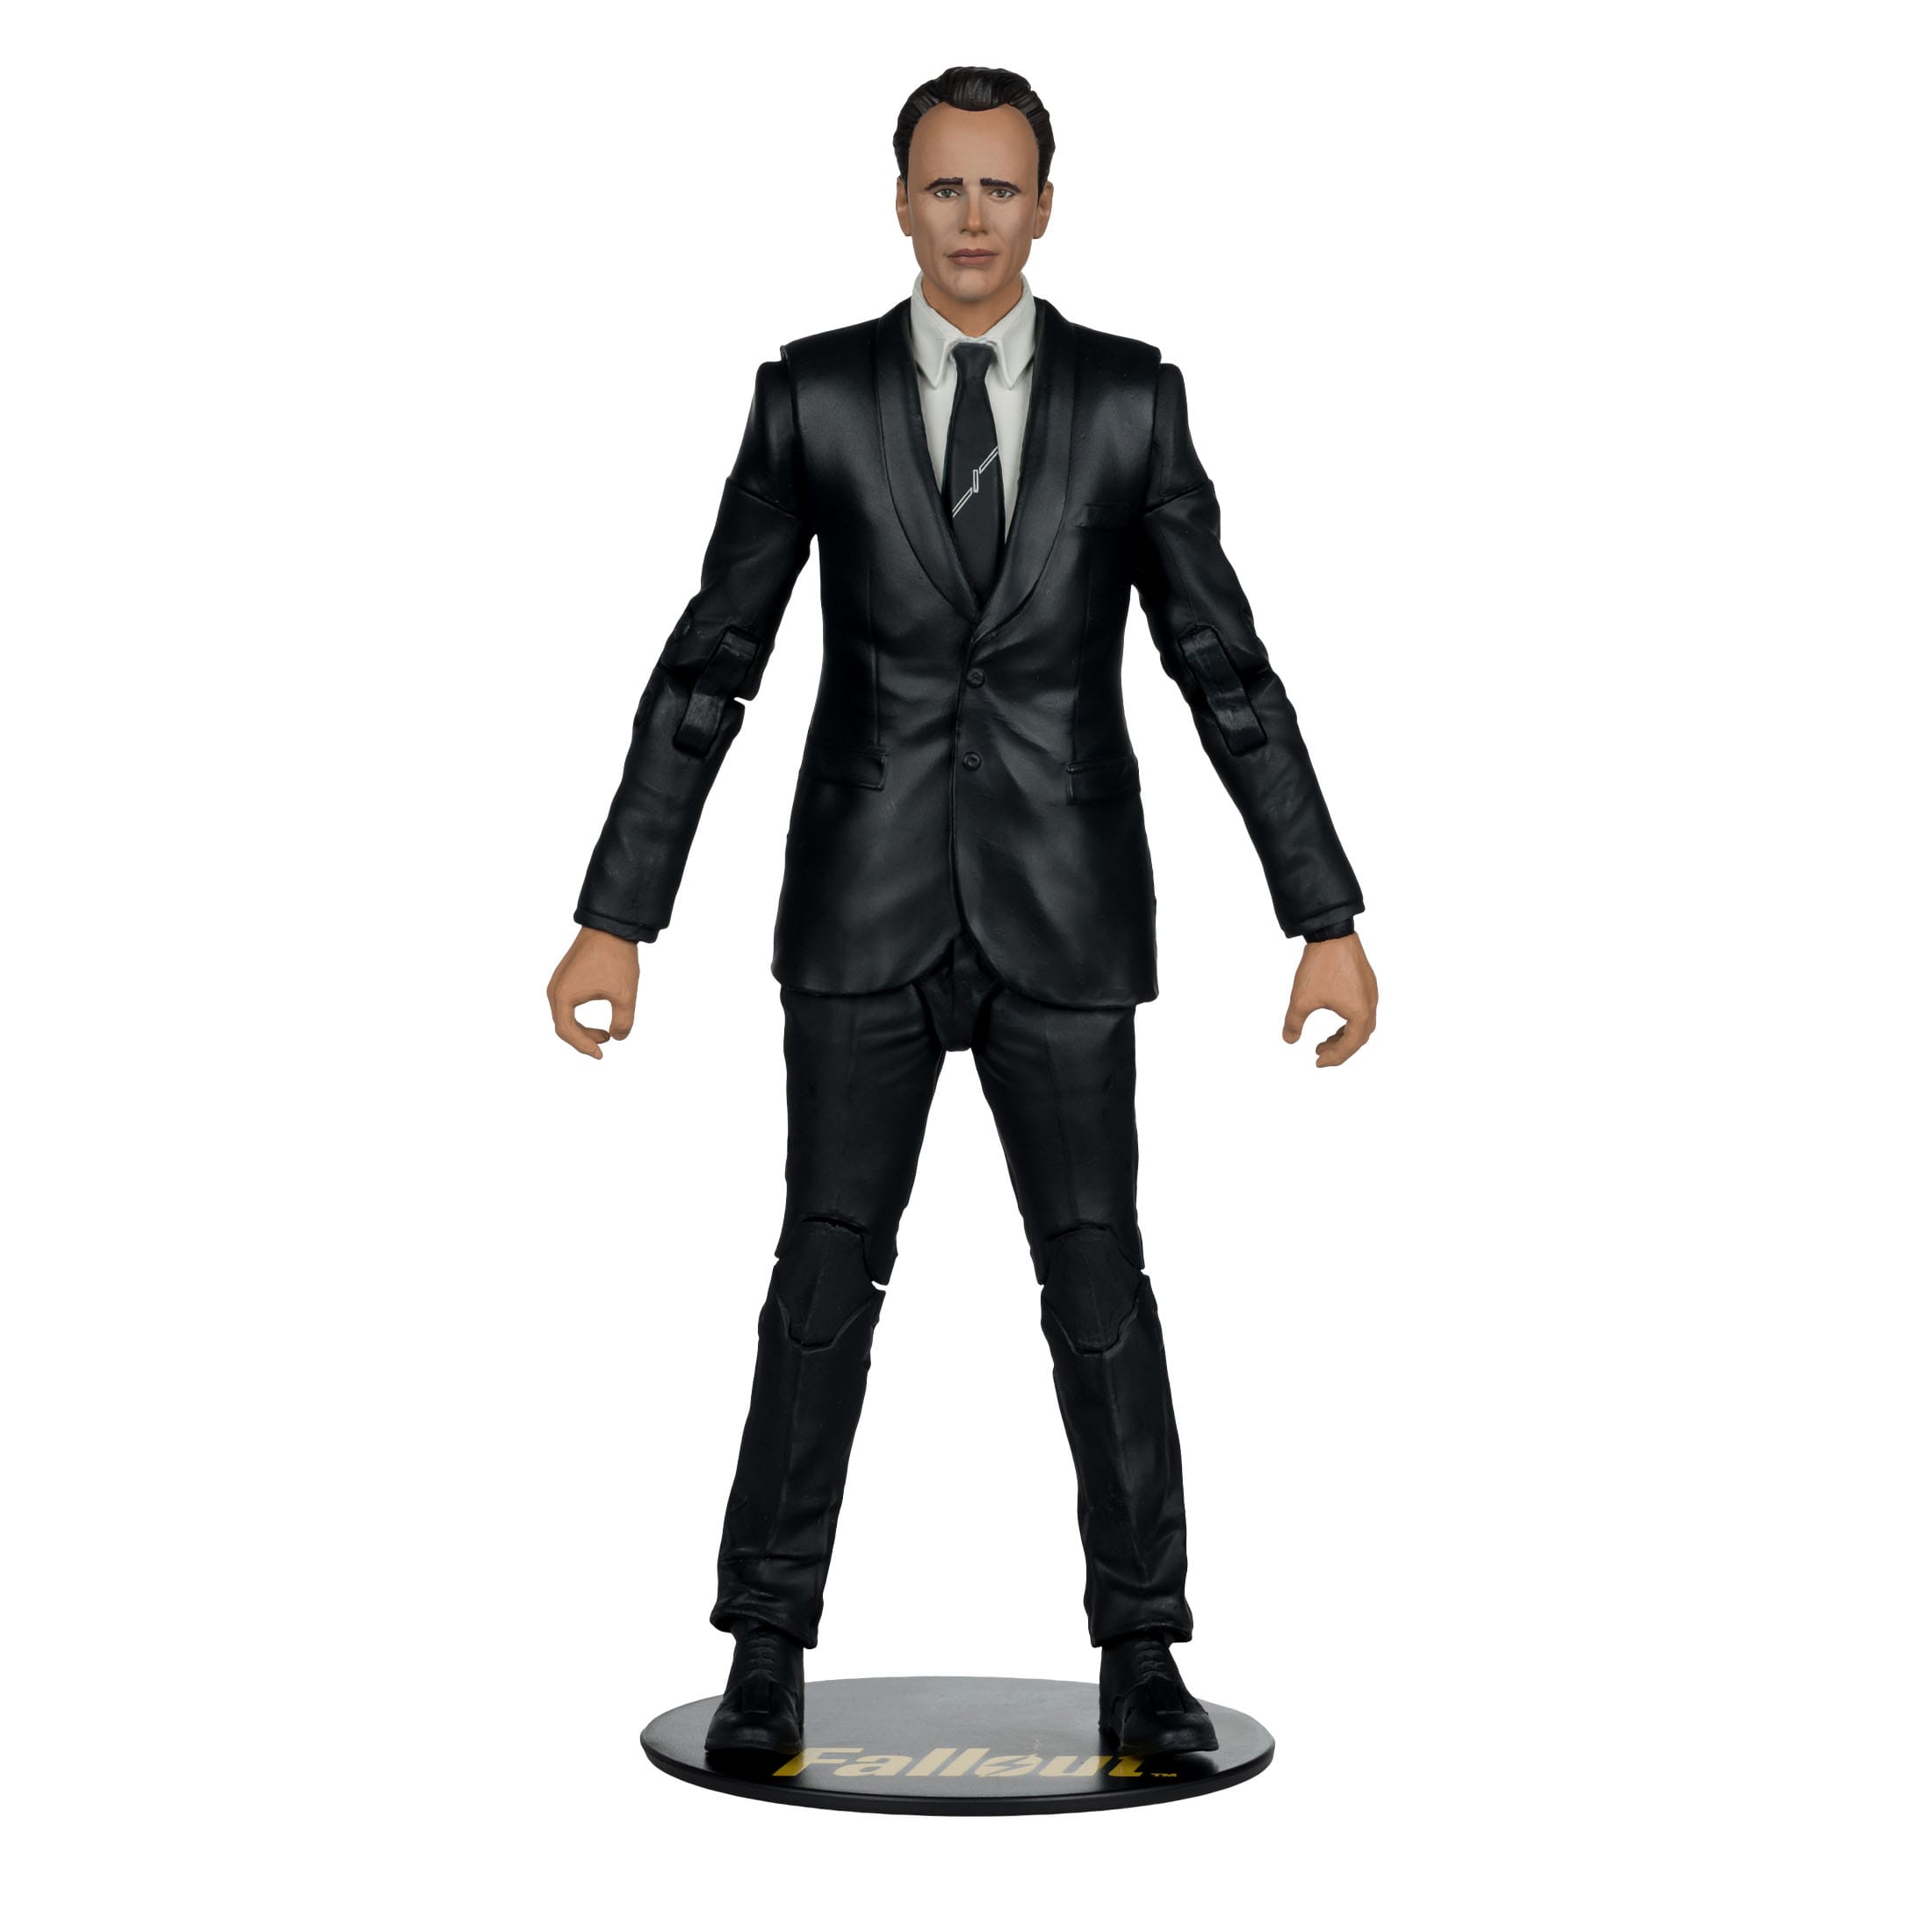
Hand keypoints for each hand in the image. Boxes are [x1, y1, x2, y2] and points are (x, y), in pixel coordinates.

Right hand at [547, 926, 639, 1058]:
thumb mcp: (624, 994)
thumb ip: (623, 1021)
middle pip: (563, 1026)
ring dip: (582, 1028)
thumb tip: (619, 1037)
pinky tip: (601, 1014)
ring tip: (607, 1033)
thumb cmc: (615, 958)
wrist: (611, 925)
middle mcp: (555, 989)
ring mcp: (558, 981)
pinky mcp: (566, 975)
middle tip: (606, 1043)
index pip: (567, 1031)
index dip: (583, 1046)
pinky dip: (580, 1015)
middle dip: (583, 1039)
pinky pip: (568, 1003)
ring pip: (565, 1015)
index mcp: (563, 996)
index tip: (601, 1054)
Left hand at [1283, 932, 1377, 1067]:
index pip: (1349, 1046)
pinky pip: (1362, 1009)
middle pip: (1359, 1037)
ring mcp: (1371, 992)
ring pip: (1362, 1024)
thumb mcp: (1301, 999)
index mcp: (1360, 1013)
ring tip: (1324, 1041)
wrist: (1332, 933)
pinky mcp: (1367, 982)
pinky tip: (1335, 1017)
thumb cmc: (1320, 966)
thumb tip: (1289, 1040)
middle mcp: (1371, 1004)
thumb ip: (1294, 1023)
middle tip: (1319, 1053)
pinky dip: (1349, 1020)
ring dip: (1344, 1035)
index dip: (1334, 1058)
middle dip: (1340, 1049)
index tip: (1317, 1063)